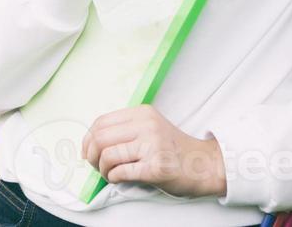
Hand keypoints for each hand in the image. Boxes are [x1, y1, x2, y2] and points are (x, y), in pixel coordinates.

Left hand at [81, 105, 226, 197]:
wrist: (204, 165)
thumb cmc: (173, 150)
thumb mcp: (150, 127)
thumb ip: (126, 129)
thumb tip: (91, 142)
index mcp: (142, 113)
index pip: (101, 122)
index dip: (88, 139)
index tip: (87, 152)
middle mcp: (147, 126)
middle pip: (100, 138)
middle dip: (91, 155)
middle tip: (95, 165)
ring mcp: (153, 146)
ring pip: (108, 156)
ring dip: (102, 170)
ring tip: (109, 174)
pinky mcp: (156, 168)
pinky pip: (121, 172)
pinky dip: (113, 178)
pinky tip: (117, 179)